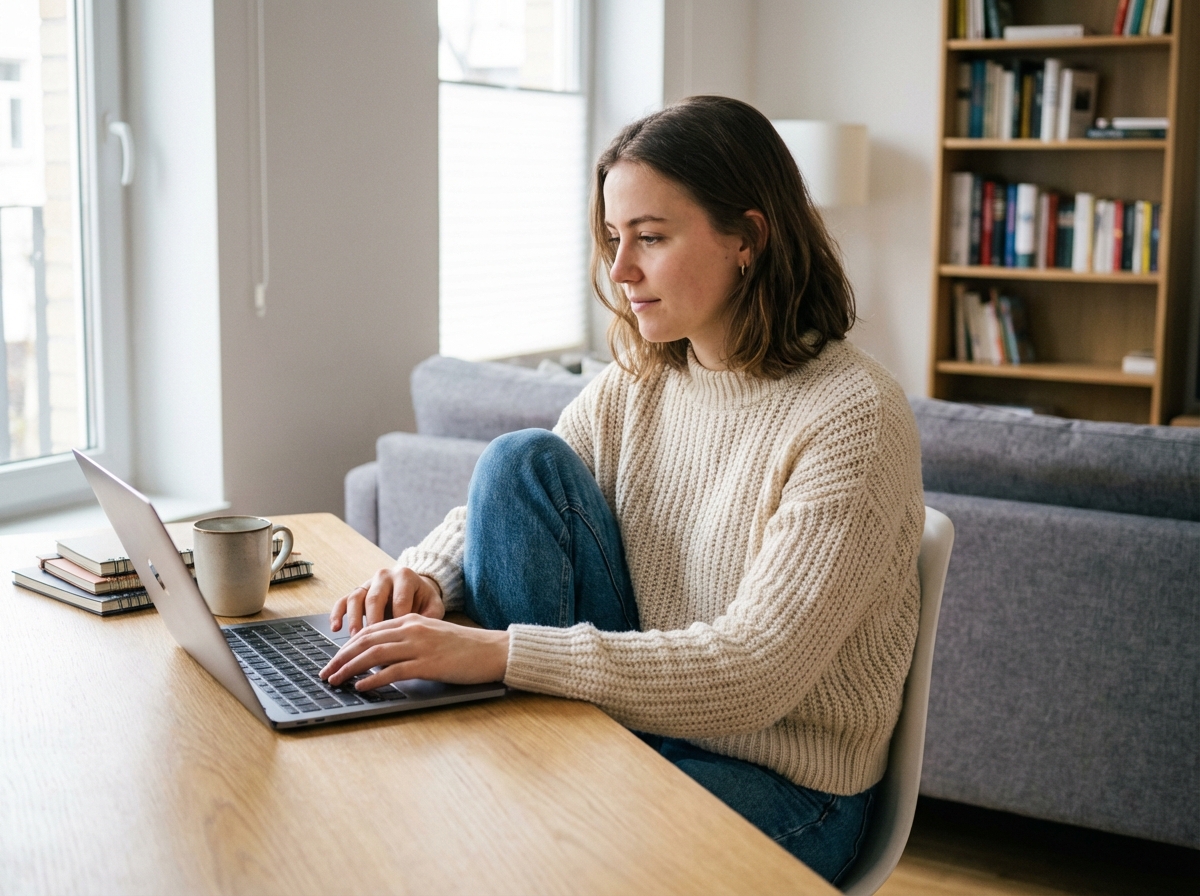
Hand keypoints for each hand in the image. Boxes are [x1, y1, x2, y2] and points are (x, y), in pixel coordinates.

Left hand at [319, 615, 509, 687]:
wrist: (493, 650)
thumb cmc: (465, 647)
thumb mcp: (433, 635)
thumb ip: (409, 640)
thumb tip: (382, 657)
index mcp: (412, 620)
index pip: (371, 630)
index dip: (348, 645)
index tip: (335, 659)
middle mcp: (412, 629)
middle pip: (366, 640)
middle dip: (341, 657)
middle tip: (326, 671)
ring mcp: (419, 646)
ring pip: (374, 654)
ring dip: (349, 668)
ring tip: (335, 680)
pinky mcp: (428, 664)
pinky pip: (393, 671)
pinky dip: (373, 678)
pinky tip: (361, 686)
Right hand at [330, 567, 443, 635]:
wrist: (417, 589)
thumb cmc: (424, 601)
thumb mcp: (434, 606)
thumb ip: (429, 618)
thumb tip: (418, 635)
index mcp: (405, 576)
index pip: (399, 599)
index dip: (398, 620)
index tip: (397, 639)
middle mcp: (384, 576)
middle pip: (375, 598)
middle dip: (373, 621)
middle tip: (372, 642)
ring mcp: (369, 583)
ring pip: (356, 598)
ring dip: (353, 619)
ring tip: (354, 637)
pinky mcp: (358, 592)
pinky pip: (343, 600)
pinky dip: (337, 613)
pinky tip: (335, 628)